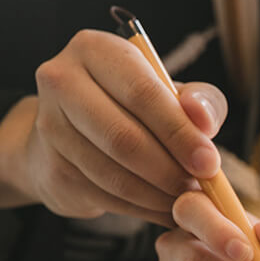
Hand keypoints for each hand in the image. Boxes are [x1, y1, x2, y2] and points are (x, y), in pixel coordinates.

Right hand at [0, 29, 226, 224]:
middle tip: (200, 188)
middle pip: (123, 137)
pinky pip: (106, 197)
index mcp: (94, 50)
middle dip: (169, 170)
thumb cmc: (135, 107)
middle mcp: (62, 82)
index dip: (179, 131)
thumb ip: (200, 101)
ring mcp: (50, 128)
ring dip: (158, 195)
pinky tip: (166, 211)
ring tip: (188, 202)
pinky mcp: (53, 170)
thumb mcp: (172, 93)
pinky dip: (143, 210)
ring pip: (113, 174)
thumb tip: (205, 122)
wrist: (75, 134)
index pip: (141, 92)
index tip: (209, 162)